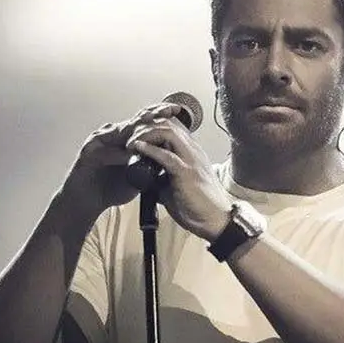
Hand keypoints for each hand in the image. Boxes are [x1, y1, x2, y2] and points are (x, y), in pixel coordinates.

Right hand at [61, 103, 184, 215]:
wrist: (87, 202)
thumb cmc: (110, 188)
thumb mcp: (137, 174)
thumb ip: (151, 164)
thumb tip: (172, 158)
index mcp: (125, 138)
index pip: (145, 122)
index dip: (160, 115)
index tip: (177, 111)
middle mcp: (112, 135)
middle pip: (134, 120)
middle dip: (153, 114)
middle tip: (168, 110)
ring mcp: (99, 142)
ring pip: (119, 131)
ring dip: (137, 128)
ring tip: (153, 124)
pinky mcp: (87, 154)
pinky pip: (104, 151)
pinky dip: (118, 152)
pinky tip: (131, 152)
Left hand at [126, 118, 231, 241]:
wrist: (215, 220)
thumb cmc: (198, 205)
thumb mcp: (176, 186)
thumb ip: (162, 178)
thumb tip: (144, 180)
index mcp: (191, 151)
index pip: (172, 124)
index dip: (151, 124)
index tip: (135, 134)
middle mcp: (192, 150)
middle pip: (167, 122)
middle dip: (144, 125)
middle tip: (128, 136)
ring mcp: (191, 159)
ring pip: (167, 131)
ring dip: (145, 133)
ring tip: (130, 142)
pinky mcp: (187, 172)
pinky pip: (166, 155)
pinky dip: (149, 149)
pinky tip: (137, 148)